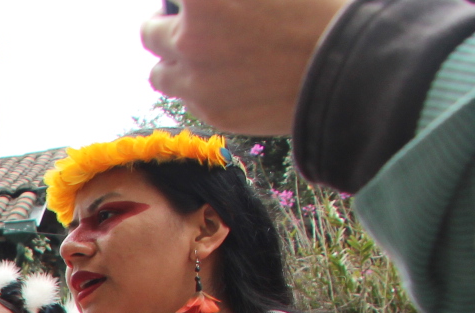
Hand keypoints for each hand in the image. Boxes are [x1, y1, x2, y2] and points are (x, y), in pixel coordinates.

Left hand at [142, 0, 347, 134]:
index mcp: (203, 0)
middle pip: (150, 33)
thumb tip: (216, 5)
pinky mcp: (211, 113)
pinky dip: (197, 87)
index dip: (177, 1)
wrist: (350, 71)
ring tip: (195, 54)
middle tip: (181, 20)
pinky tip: (224, 78)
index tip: (186, 4)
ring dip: (172, 61)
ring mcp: (195, 81)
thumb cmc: (321, 12)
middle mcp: (188, 40)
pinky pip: (188, 98)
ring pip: (160, 74)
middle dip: (165, 23)